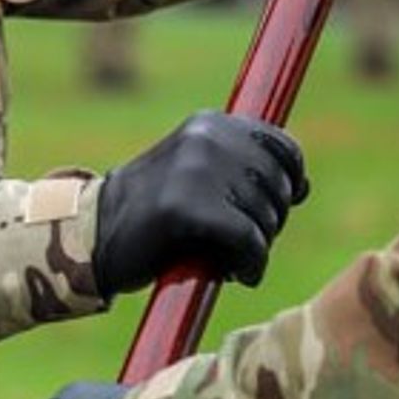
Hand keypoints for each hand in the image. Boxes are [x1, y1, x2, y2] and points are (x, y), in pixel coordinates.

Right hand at [93, 111, 308, 296]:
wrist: (94, 235)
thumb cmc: (154, 214)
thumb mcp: (199, 175)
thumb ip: (244, 170)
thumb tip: (304, 186)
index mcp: (210, 124)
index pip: (282, 147)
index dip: (291, 182)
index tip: (277, 208)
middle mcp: (207, 137)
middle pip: (277, 186)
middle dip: (271, 222)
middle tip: (243, 244)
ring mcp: (196, 169)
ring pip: (265, 216)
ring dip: (258, 248)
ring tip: (230, 259)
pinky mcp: (188, 207)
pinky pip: (248, 240)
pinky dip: (251, 265)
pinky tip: (238, 275)